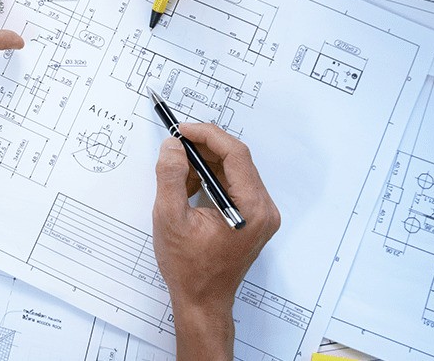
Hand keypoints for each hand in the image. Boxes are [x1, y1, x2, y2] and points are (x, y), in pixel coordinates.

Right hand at [153, 123, 278, 357]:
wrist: (203, 302)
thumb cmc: (188, 268)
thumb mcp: (170, 219)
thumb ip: (170, 177)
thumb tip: (173, 146)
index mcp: (252, 208)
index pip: (236, 155)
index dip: (207, 136)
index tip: (182, 130)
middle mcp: (264, 209)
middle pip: (237, 160)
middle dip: (204, 149)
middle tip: (175, 145)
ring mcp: (260, 214)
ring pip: (234, 172)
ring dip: (206, 164)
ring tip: (177, 171)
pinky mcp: (253, 218)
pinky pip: (233, 186)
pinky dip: (211, 179)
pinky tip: (188, 187)